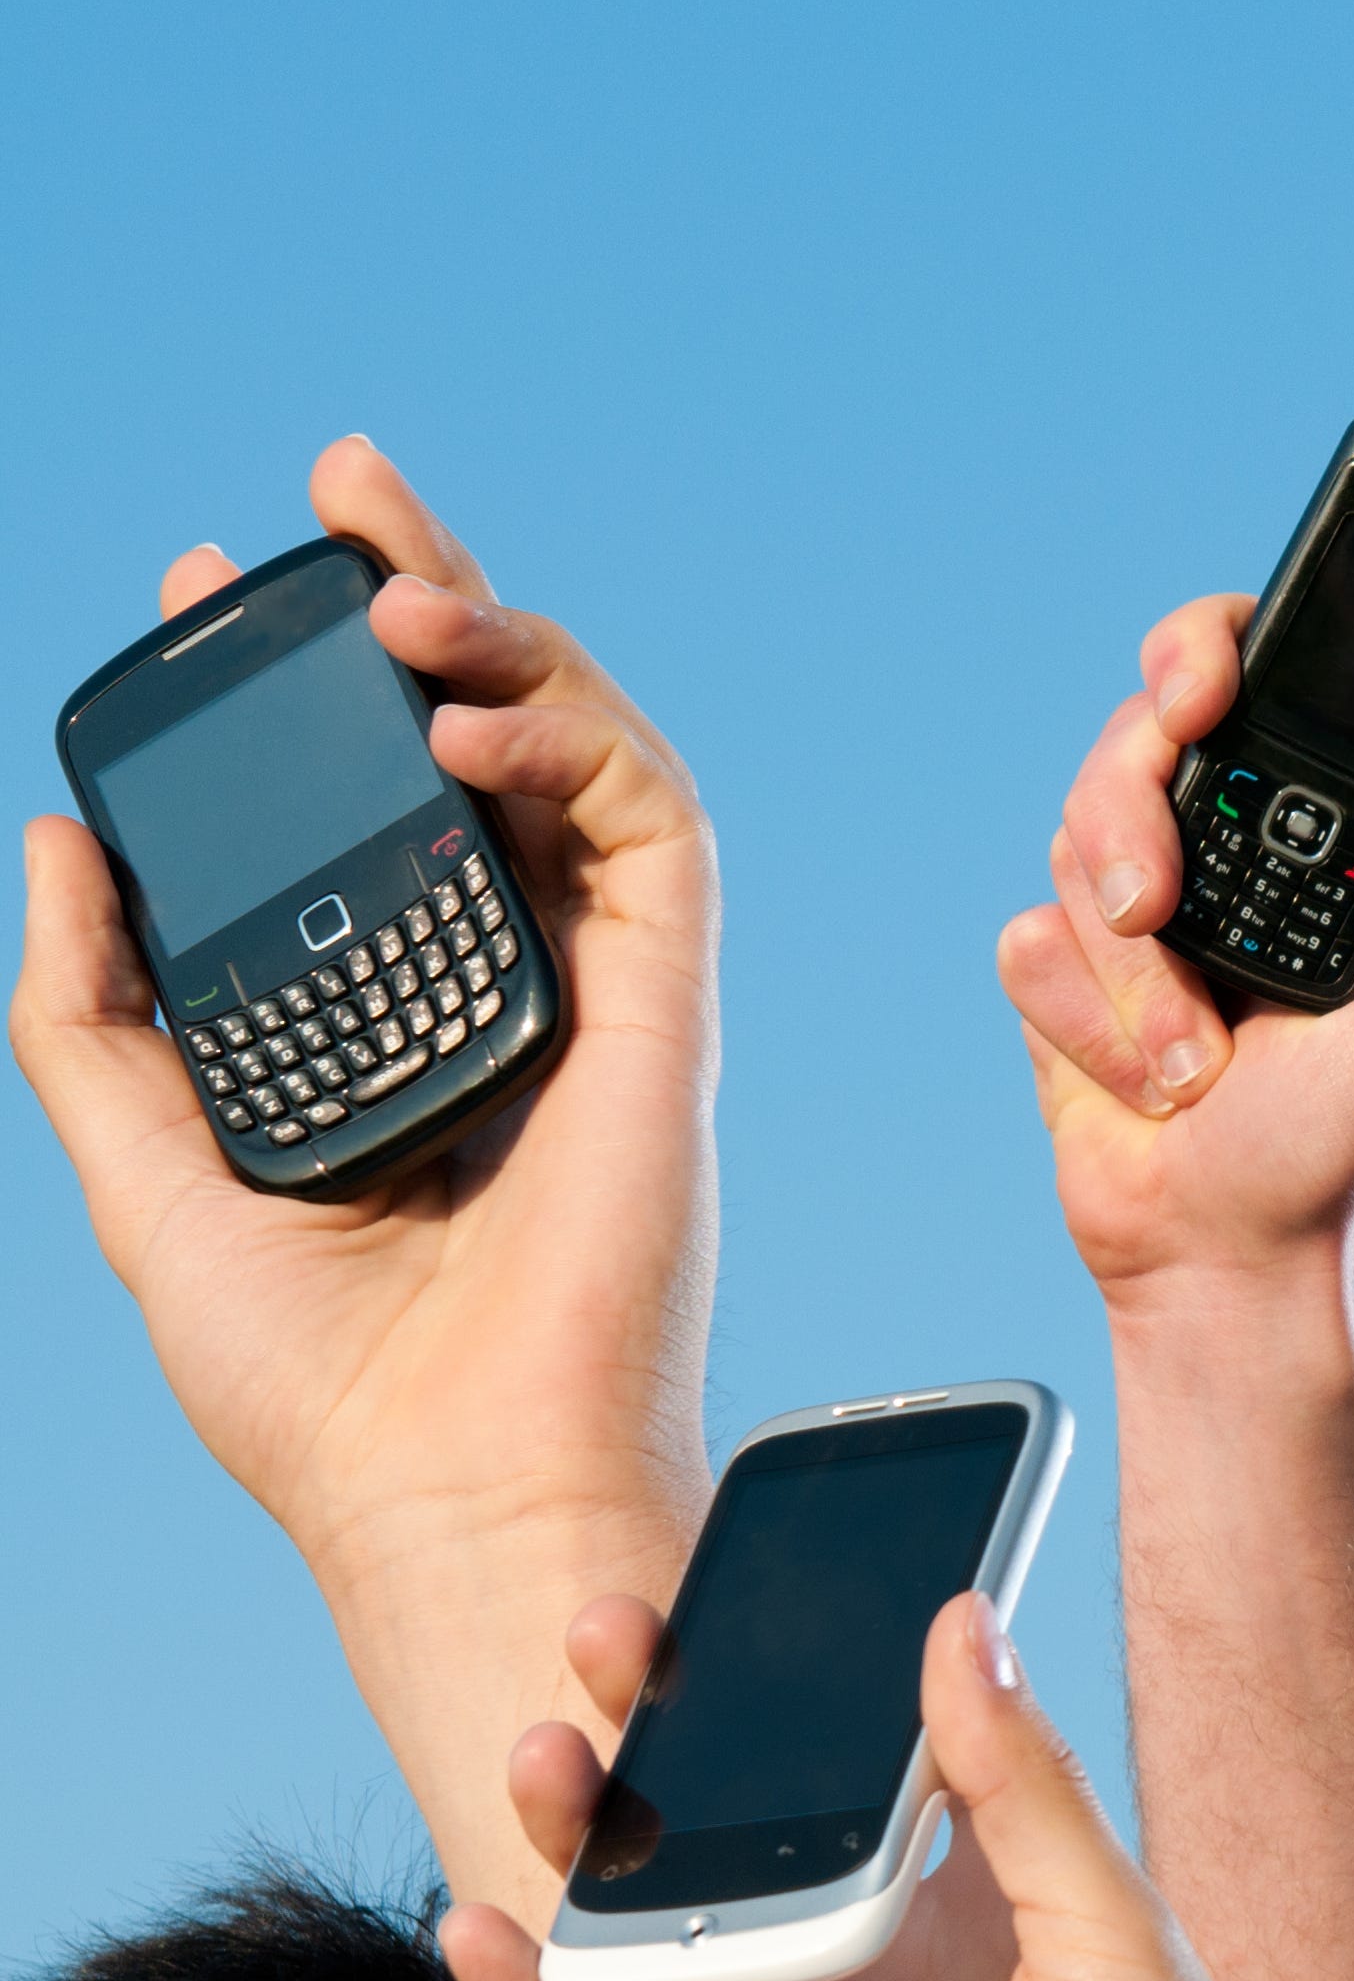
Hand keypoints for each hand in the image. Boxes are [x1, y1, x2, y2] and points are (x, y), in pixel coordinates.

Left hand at [11, 438, 715, 1578]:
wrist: (437, 1487)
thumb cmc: (316, 1386)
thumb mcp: (141, 1172)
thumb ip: (92, 1016)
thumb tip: (56, 839)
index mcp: (398, 1012)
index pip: (363, 798)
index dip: (299, 679)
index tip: (211, 585)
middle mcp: (509, 977)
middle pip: (479, 735)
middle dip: (415, 589)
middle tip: (335, 494)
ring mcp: (597, 984)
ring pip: (577, 749)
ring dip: (497, 638)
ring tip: (395, 586)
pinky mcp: (665, 1000)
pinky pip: (648, 823)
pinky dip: (570, 734)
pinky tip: (460, 711)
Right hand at [995, 591, 1353, 1292]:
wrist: (1227, 1250)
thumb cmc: (1353, 1140)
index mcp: (1321, 830)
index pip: (1248, 672)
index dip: (1204, 649)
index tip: (1200, 690)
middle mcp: (1224, 845)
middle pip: (1133, 740)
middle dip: (1135, 820)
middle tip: (1160, 903)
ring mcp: (1137, 903)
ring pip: (1074, 840)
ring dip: (1134, 972)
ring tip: (1196, 1056)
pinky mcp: (1065, 970)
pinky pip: (1031, 939)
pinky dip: (1090, 1020)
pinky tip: (1147, 1080)